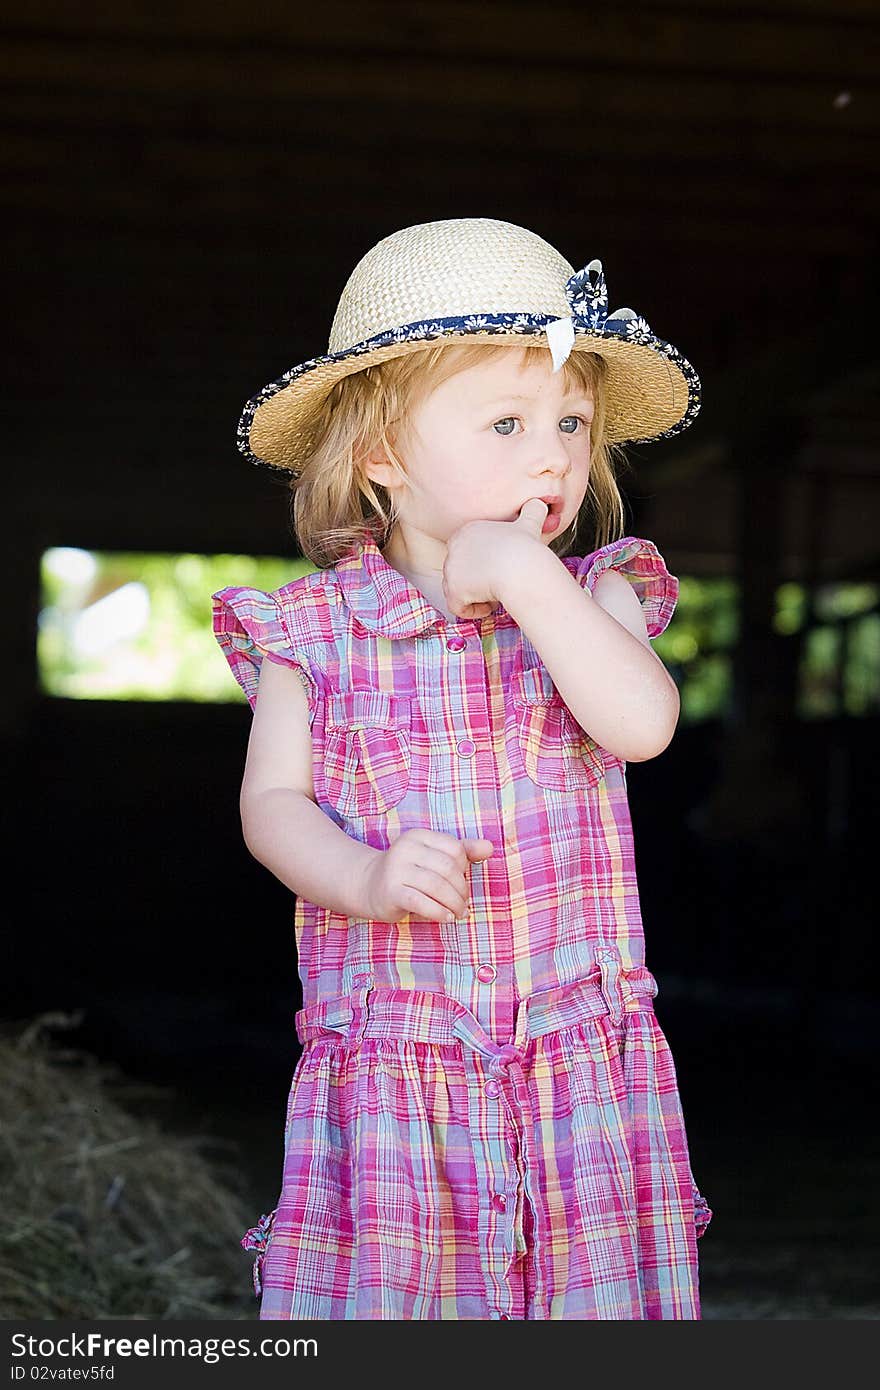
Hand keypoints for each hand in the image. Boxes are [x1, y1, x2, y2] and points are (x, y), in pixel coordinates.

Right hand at [358, 828, 493, 922]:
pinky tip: (446, 918)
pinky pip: (421, 902)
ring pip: (436, 886)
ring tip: (458, 914)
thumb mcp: (434, 858)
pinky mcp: (390, 891)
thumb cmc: (410, 872)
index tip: (461, 883)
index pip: (454, 849)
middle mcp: (405, 848)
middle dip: (461, 890)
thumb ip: (463, 851)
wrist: (369, 886)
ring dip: (453, 904)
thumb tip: (490, 848)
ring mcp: (396, 869)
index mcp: (419, 836)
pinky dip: (438, 912)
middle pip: (448, 869)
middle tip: (463, 904)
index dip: (464, 869)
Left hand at [442, 499, 550, 618]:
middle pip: (463, 572)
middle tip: (502, 581)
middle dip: (480, 580)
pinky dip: (475, 610)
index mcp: (468, 530)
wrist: (520, 567)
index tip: (503, 568)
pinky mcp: (453, 590)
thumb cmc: (526, 547)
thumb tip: (541, 503)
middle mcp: (454, 548)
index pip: (469, 553)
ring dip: (479, 595)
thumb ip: (532, 511)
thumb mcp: (529, 523)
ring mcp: (450, 569)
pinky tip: (491, 603)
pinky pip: (459, 608)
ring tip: (498, 592)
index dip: (486, 564)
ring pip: (460, 591)